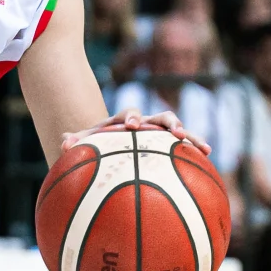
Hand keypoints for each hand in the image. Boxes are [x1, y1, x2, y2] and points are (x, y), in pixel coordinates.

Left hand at [59, 108, 210, 156]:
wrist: (112, 143)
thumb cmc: (98, 145)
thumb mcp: (86, 143)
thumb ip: (76, 142)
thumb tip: (63, 141)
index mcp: (125, 121)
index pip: (130, 114)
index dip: (132, 117)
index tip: (132, 125)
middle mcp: (146, 123)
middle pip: (161, 116)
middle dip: (169, 123)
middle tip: (175, 132)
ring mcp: (160, 132)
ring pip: (178, 129)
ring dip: (190, 135)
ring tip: (202, 147)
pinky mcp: (170, 143)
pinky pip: (185, 145)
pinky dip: (196, 148)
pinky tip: (207, 156)